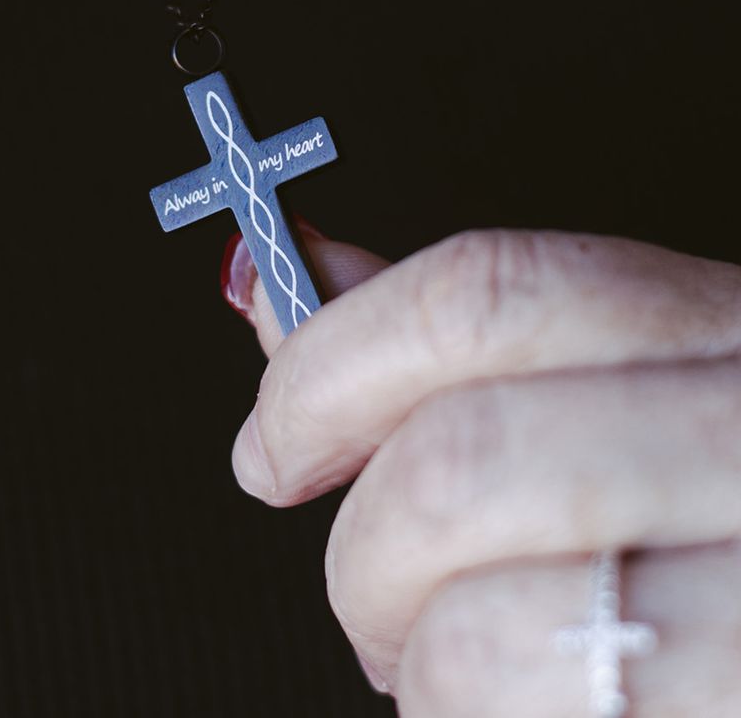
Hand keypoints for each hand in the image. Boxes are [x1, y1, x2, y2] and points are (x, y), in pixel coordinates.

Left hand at [229, 227, 740, 713]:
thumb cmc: (740, 555)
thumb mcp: (648, 416)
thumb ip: (474, 363)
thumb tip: (279, 289)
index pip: (493, 293)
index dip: (330, 364)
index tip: (274, 446)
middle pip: (461, 465)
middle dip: (361, 561)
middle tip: (379, 614)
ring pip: (483, 633)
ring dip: (423, 679)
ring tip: (460, 687)